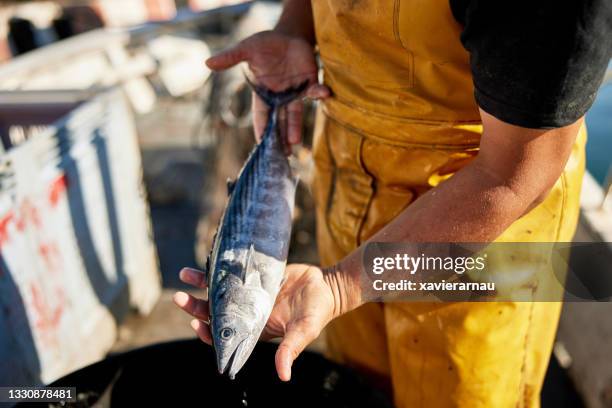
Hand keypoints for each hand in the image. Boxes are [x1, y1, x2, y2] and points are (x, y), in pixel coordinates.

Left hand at [174, 264, 337, 380]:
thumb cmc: (316, 311)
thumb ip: (290, 350)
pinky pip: (231, 272)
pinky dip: (218, 268)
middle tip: (179, 298)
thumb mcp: (303, 331)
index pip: (225, 335)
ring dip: (200, 286)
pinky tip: (205, 261)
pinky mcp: (253, 276)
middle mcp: (248, 312)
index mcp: (255, 329)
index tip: (197, 324)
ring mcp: (249, 294)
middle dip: (196, 307)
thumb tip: (283, 376)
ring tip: (183, 276)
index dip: (208, 333)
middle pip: (215, 312)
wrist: (326, 285)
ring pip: (219, 291)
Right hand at [205, 30, 329, 144]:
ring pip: (295, 114)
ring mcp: (295, 92)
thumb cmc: (265, 44)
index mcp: (263, 93)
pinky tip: (324, 95)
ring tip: (295, 144)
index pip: (261, 115)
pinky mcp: (309, 83)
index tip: (261, 144)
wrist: (288, 35)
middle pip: (279, 121)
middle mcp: (280, 96)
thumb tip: (207, 63)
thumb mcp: (246, 49)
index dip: (261, 129)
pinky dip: (319, 93)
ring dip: (295, 128)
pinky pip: (315, 91)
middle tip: (280, 155)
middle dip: (279, 137)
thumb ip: (230, 58)